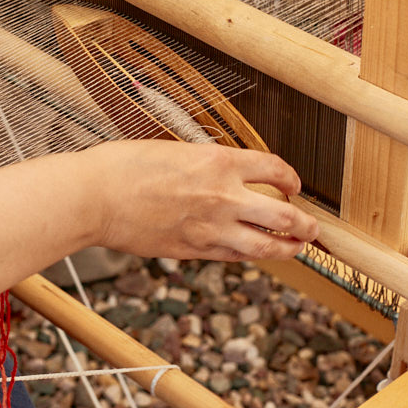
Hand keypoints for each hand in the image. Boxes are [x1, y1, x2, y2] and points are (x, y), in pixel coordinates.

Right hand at [86, 140, 318, 261]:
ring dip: (289, 248)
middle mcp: (222, 196)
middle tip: (311, 226)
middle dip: (305, 223)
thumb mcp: (173, 150)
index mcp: (217, 161)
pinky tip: (255, 254)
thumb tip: (222, 172)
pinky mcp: (193, 250)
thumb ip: (204, 164)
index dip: (291, 178)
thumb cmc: (123, 166)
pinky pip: (234, 257)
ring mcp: (210, 228)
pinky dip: (250, 256)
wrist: (95, 196)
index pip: (273, 170)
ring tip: (297, 248)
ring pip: (266, 246)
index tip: (293, 184)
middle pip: (284, 215)